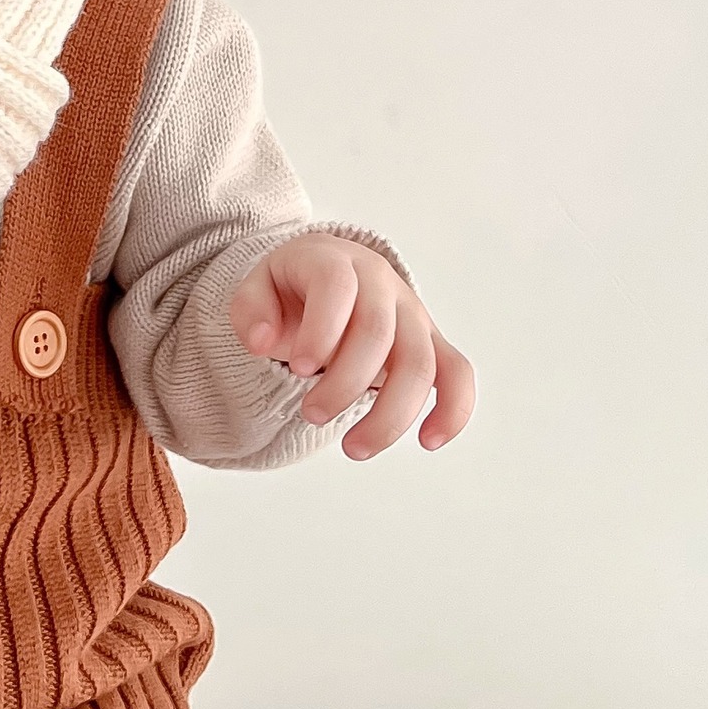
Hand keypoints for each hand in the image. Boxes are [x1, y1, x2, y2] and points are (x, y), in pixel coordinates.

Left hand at [227, 231, 474, 458]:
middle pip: (378, 333)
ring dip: (389, 414)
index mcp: (335, 260)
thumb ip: (249, 310)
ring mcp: (413, 313)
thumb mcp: (257, 287)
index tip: (299, 369)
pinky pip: (458, 375)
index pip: (337, 287)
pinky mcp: (433, 343)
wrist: (329, 273)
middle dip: (345, 384)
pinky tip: (427, 441)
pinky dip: (453, 410)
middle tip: (311, 414)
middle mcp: (381, 282)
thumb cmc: (292, 288)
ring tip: (352, 448)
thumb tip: (261, 342)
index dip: (321, 331)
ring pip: (420, 364)